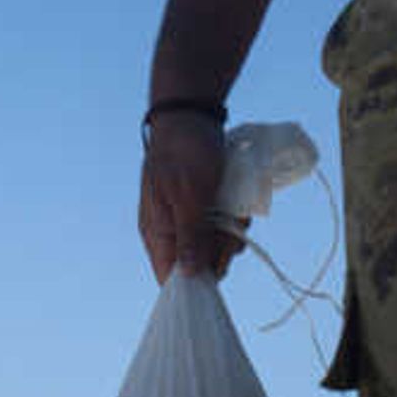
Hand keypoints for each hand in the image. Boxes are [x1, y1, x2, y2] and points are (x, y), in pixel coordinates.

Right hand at [136, 112, 238, 281]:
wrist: (192, 115)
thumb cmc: (185, 152)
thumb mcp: (190, 194)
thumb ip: (190, 235)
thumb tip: (187, 275)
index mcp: (157, 232)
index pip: (171, 276)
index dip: (195, 281)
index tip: (219, 268)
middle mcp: (171, 231)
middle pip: (199, 265)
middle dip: (222, 248)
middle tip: (232, 225)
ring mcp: (190, 220)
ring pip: (216, 246)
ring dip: (232, 232)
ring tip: (236, 208)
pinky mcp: (206, 209)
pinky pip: (223, 227)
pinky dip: (234, 218)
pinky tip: (239, 204)